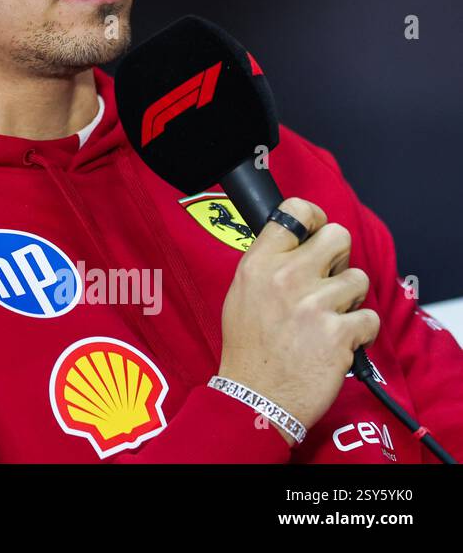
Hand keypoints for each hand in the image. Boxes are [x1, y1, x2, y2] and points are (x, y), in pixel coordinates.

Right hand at [217, 197, 379, 444]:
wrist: (254, 398)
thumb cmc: (248, 349)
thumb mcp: (240, 294)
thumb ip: (268, 265)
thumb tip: (299, 244)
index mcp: (258, 264)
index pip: (295, 212)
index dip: (315, 218)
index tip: (317, 231)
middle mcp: (286, 277)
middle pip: (339, 236)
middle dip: (340, 258)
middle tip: (328, 280)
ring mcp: (314, 304)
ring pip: (359, 279)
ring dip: (350, 300)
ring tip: (329, 319)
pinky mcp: (338, 333)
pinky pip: (369, 319)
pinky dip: (360, 333)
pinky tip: (338, 343)